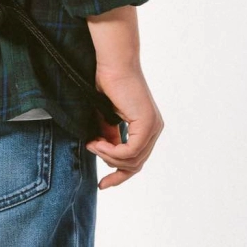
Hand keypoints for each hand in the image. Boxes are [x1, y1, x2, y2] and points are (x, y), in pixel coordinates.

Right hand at [85, 63, 163, 189]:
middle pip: (135, 164)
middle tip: (92, 152)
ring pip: (132, 161)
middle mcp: (154, 129)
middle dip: (112, 168)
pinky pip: (129, 151)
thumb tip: (105, 154)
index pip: (137, 160)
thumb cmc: (108, 81)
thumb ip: (109, 135)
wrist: (113, 62)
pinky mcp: (147, 124)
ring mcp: (153, 127)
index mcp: (147, 127)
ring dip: (108, 156)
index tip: (102, 184)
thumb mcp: (107, 116)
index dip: (119, 175)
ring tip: (92, 143)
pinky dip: (111, 151)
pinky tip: (98, 142)